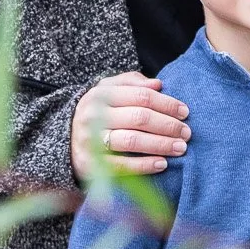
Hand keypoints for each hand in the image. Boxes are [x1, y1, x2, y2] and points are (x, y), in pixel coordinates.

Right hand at [70, 72, 189, 180]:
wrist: (62, 141)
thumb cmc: (97, 113)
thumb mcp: (108, 91)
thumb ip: (132, 83)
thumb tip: (158, 84)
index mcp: (100, 95)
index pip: (141, 96)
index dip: (167, 104)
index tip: (185, 112)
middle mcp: (93, 116)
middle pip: (140, 118)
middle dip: (168, 125)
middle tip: (187, 132)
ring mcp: (90, 140)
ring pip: (133, 140)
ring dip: (161, 144)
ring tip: (180, 148)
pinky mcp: (89, 164)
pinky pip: (122, 165)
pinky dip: (145, 165)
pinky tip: (162, 164)